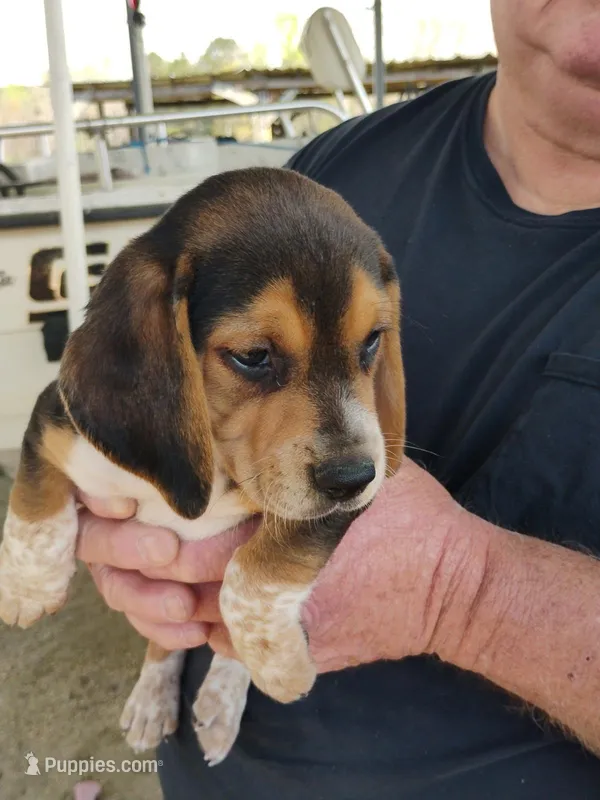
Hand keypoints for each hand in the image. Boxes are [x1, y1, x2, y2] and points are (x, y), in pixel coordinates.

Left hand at [77, 458, 487, 669]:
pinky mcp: (286, 653)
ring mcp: (276, 626)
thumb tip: (233, 442)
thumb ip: (295, 462)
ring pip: (187, 618)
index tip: (123, 500)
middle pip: (175, 577)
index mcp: (277, 528)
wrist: (451, 588)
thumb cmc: (407, 518)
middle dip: (135, 557)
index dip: (144, 519)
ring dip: (153, 599)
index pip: (185, 531)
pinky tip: (182, 606)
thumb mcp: (350, 471)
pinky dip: (193, 627)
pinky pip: (220, 645)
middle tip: (114, 533)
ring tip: (139, 573)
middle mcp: (269, 581)